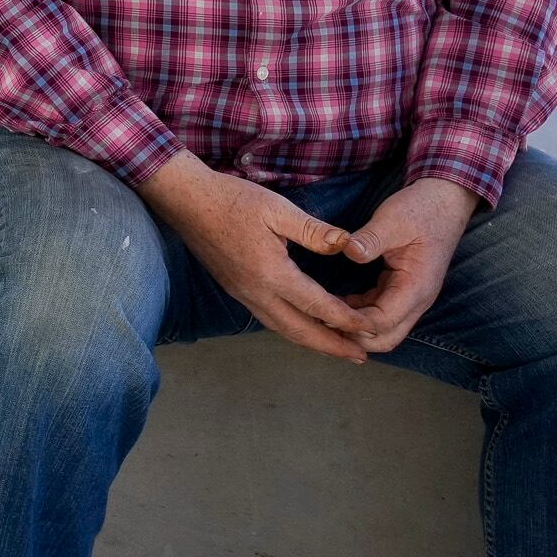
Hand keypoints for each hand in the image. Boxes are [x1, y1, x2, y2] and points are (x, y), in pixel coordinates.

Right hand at [136, 153, 373, 362]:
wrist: (187, 201)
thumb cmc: (233, 200)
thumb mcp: (278, 209)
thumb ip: (314, 231)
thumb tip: (348, 246)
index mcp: (271, 273)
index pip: (316, 306)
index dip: (345, 320)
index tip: (370, 329)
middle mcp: (256, 293)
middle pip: (299, 331)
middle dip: (331, 347)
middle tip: (360, 357)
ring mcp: (244, 295)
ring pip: (283, 329)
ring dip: (313, 343)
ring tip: (339, 349)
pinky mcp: (237, 290)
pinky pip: (271, 320)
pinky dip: (294, 330)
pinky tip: (306, 327)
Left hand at [336, 177, 475, 354]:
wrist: (445, 201)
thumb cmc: (421, 209)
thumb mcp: (392, 219)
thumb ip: (370, 239)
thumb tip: (348, 251)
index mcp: (416, 286)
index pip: (383, 322)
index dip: (353, 324)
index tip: (323, 313)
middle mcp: (417, 299)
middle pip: (386, 338)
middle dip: (354, 337)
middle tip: (320, 322)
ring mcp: (411, 297)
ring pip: (384, 330)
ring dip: (356, 328)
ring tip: (324, 316)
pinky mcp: (403, 290)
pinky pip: (381, 313)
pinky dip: (360, 314)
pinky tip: (337, 302)